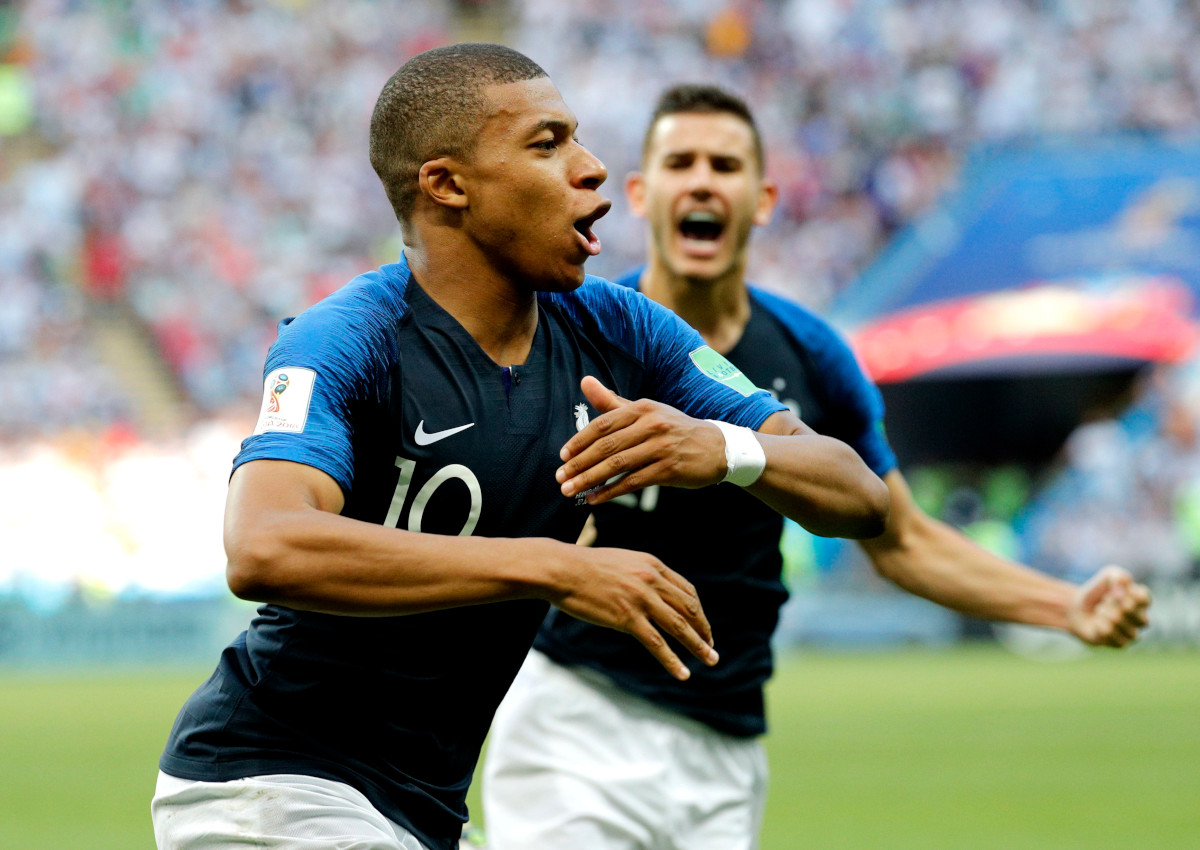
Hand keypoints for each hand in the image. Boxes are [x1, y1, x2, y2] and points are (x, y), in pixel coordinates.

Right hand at [542, 541, 718, 680]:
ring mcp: (641, 599)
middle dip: (704, 630)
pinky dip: (672, 660)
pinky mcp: (627, 618)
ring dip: (698, 646)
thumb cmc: (585, 566)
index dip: (699, 611)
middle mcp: (652, 580)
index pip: (687, 591)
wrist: (562, 570)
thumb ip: (641, 574)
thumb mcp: (622, 562)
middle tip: (712, 647)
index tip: (703, 626)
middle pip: (689, 609)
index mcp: (653, 565)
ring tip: (710, 660)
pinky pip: (656, 643)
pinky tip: (683, 673)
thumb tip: (651, 591)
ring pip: (679, 627)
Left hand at [556, 376, 726, 504]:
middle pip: (607, 446)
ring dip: (589, 479)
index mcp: (642, 408)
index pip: (603, 424)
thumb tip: (584, 381)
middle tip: (560, 478)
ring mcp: (661, 447)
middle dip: (579, 464)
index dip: (579, 441)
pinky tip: (594, 498)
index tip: (562, 456)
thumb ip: (612, 401)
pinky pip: (633, 482)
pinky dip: (610, 491)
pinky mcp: (669, 469)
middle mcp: (651, 425)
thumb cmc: (673, 428)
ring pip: (617, 465)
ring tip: (570, 490)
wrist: (717, 447)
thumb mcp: (645, 411)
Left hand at [1067, 565, 1151, 647]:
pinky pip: (1108, 632)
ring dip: (1103, 612)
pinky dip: (1098, 624)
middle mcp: (1142, 619)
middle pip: (1130, 609)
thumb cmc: (1098, 592)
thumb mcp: (1108, 576)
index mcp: (1142, 602)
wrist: (1079, 610)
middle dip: (1112, 602)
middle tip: (1105, 600)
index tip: (1115, 590)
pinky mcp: (1121, 644)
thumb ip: (1119, 576)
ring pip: (1117, 621)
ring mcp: (1133, 633)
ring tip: (1100, 610)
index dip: (1125, 592)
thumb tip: (1122, 591)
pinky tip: (1097, 622)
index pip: (1144, 597)